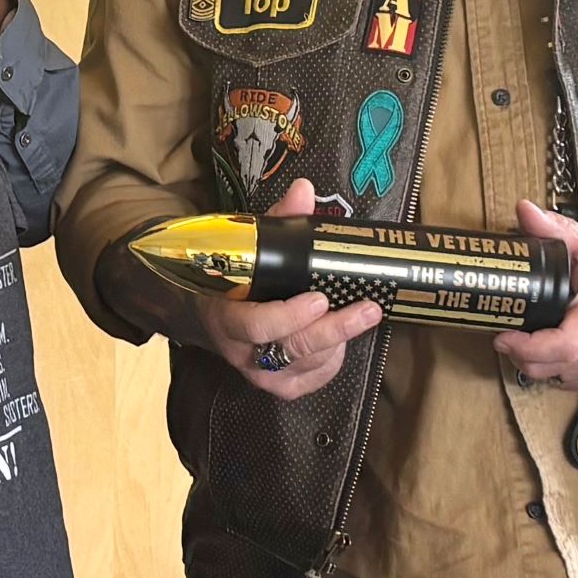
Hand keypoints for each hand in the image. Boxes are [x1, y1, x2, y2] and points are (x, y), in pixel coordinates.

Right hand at [173, 178, 375, 401]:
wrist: (210, 313)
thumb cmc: (235, 276)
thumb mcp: (249, 245)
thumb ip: (278, 220)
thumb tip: (304, 190)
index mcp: (227, 315)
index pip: (257, 325)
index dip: (290, 316)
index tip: (319, 299)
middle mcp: (242, 351)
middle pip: (292, 348)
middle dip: (334, 329)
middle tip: (367, 309)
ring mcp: (260, 373)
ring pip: (307, 364)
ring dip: (338, 341)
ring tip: (360, 315)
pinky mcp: (279, 386)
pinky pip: (313, 379)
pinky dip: (333, 362)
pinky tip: (341, 341)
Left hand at [490, 199, 577, 390]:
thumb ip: (558, 229)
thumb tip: (524, 211)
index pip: (564, 344)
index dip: (528, 346)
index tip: (504, 334)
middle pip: (550, 365)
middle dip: (519, 352)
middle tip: (506, 331)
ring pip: (554, 377)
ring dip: (533, 361)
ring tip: (527, 336)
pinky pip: (567, 382)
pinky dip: (552, 369)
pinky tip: (551, 348)